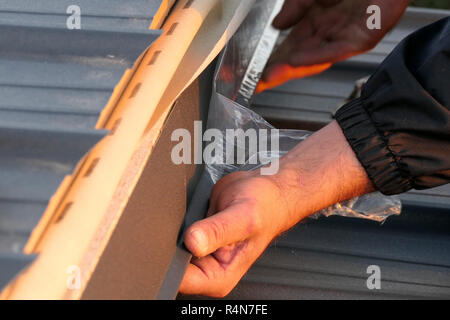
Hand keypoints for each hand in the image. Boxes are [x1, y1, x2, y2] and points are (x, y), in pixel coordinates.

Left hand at [179, 122, 373, 296]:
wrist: (267, 189)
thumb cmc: (265, 206)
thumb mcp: (243, 218)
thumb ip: (217, 231)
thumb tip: (193, 241)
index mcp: (219, 276)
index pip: (181, 281)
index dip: (170, 263)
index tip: (175, 240)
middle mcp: (206, 267)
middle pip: (169, 266)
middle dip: (166, 246)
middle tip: (185, 223)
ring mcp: (197, 251)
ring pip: (167, 248)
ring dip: (167, 233)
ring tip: (189, 215)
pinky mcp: (192, 233)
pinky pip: (170, 233)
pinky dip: (170, 222)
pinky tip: (184, 211)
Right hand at [259, 0, 408, 90]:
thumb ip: (295, 7)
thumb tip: (276, 25)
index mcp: (316, 23)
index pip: (289, 48)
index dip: (270, 60)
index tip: (252, 72)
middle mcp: (328, 34)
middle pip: (298, 59)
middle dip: (277, 72)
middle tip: (256, 84)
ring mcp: (344, 38)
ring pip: (314, 59)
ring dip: (291, 69)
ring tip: (269, 76)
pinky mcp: (362, 39)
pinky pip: (334, 50)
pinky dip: (315, 56)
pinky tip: (296, 61)